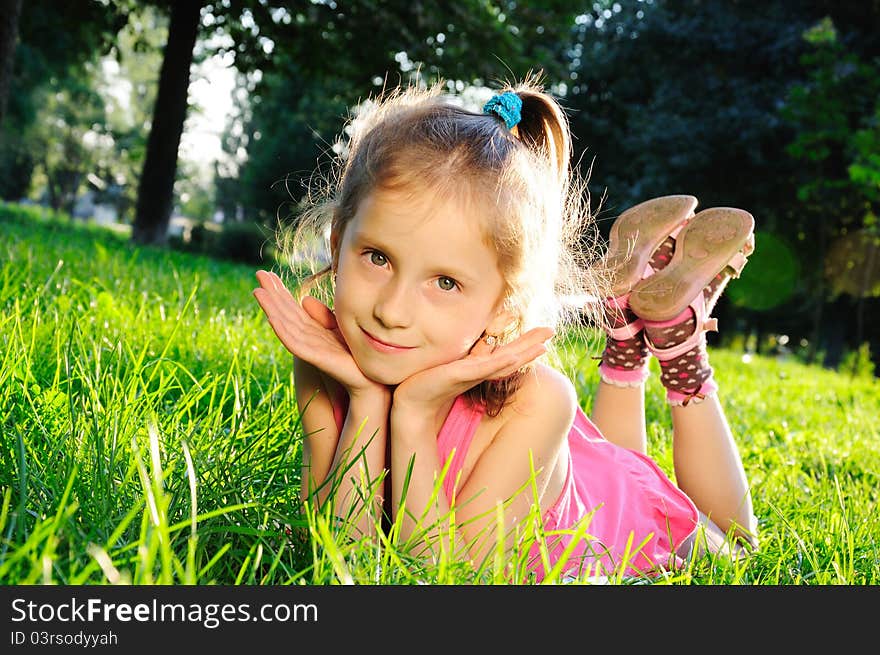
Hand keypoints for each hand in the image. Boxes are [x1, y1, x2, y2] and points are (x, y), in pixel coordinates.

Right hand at [252, 270, 386, 397]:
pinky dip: (283, 331)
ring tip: (258, 291)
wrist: (368, 379)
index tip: (267, 274)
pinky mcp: (315, 357)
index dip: (280, 291)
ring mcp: (309, 348)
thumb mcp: (339, 327)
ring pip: (285, 325)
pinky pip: (296, 343)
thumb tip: (304, 299)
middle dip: (272, 294)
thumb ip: (324, 315)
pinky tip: (271, 318)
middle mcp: (308, 337)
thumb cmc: (354, 354)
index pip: (292, 308)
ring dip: (271, 309)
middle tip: (259, 273)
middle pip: (285, 313)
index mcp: (313, 330)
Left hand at [392, 326, 553, 414]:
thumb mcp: (448, 363)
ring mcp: (473, 374)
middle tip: (552, 330)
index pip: (506, 353)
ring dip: (524, 353)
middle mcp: (480, 371)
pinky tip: (514, 356)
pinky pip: (484, 368)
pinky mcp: (461, 375)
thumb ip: (460, 354)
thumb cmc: (428, 382)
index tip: (544, 334)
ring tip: (542, 345)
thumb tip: (467, 342)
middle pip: (512, 356)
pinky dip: (501, 362)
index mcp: (478, 368)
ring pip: (504, 362)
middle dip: (531, 344)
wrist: (412, 401)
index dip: (525, 344)